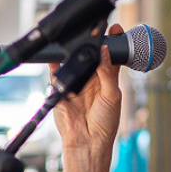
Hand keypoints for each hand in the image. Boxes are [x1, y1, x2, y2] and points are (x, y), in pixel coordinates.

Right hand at [50, 23, 125, 150]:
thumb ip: (108, 73)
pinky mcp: (60, 87)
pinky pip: (56, 71)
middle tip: (96, 31)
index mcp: (107, 78)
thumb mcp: (112, 95)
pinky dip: (56, 62)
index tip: (114, 29)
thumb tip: (104, 51)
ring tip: (80, 41)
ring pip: (74, 60)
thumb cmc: (105, 123)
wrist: (86, 142)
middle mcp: (91, 78)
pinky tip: (59, 54)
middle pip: (91, 54)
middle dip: (93, 43)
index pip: (110, 55)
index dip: (112, 42)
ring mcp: (75, 81)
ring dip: (76, 51)